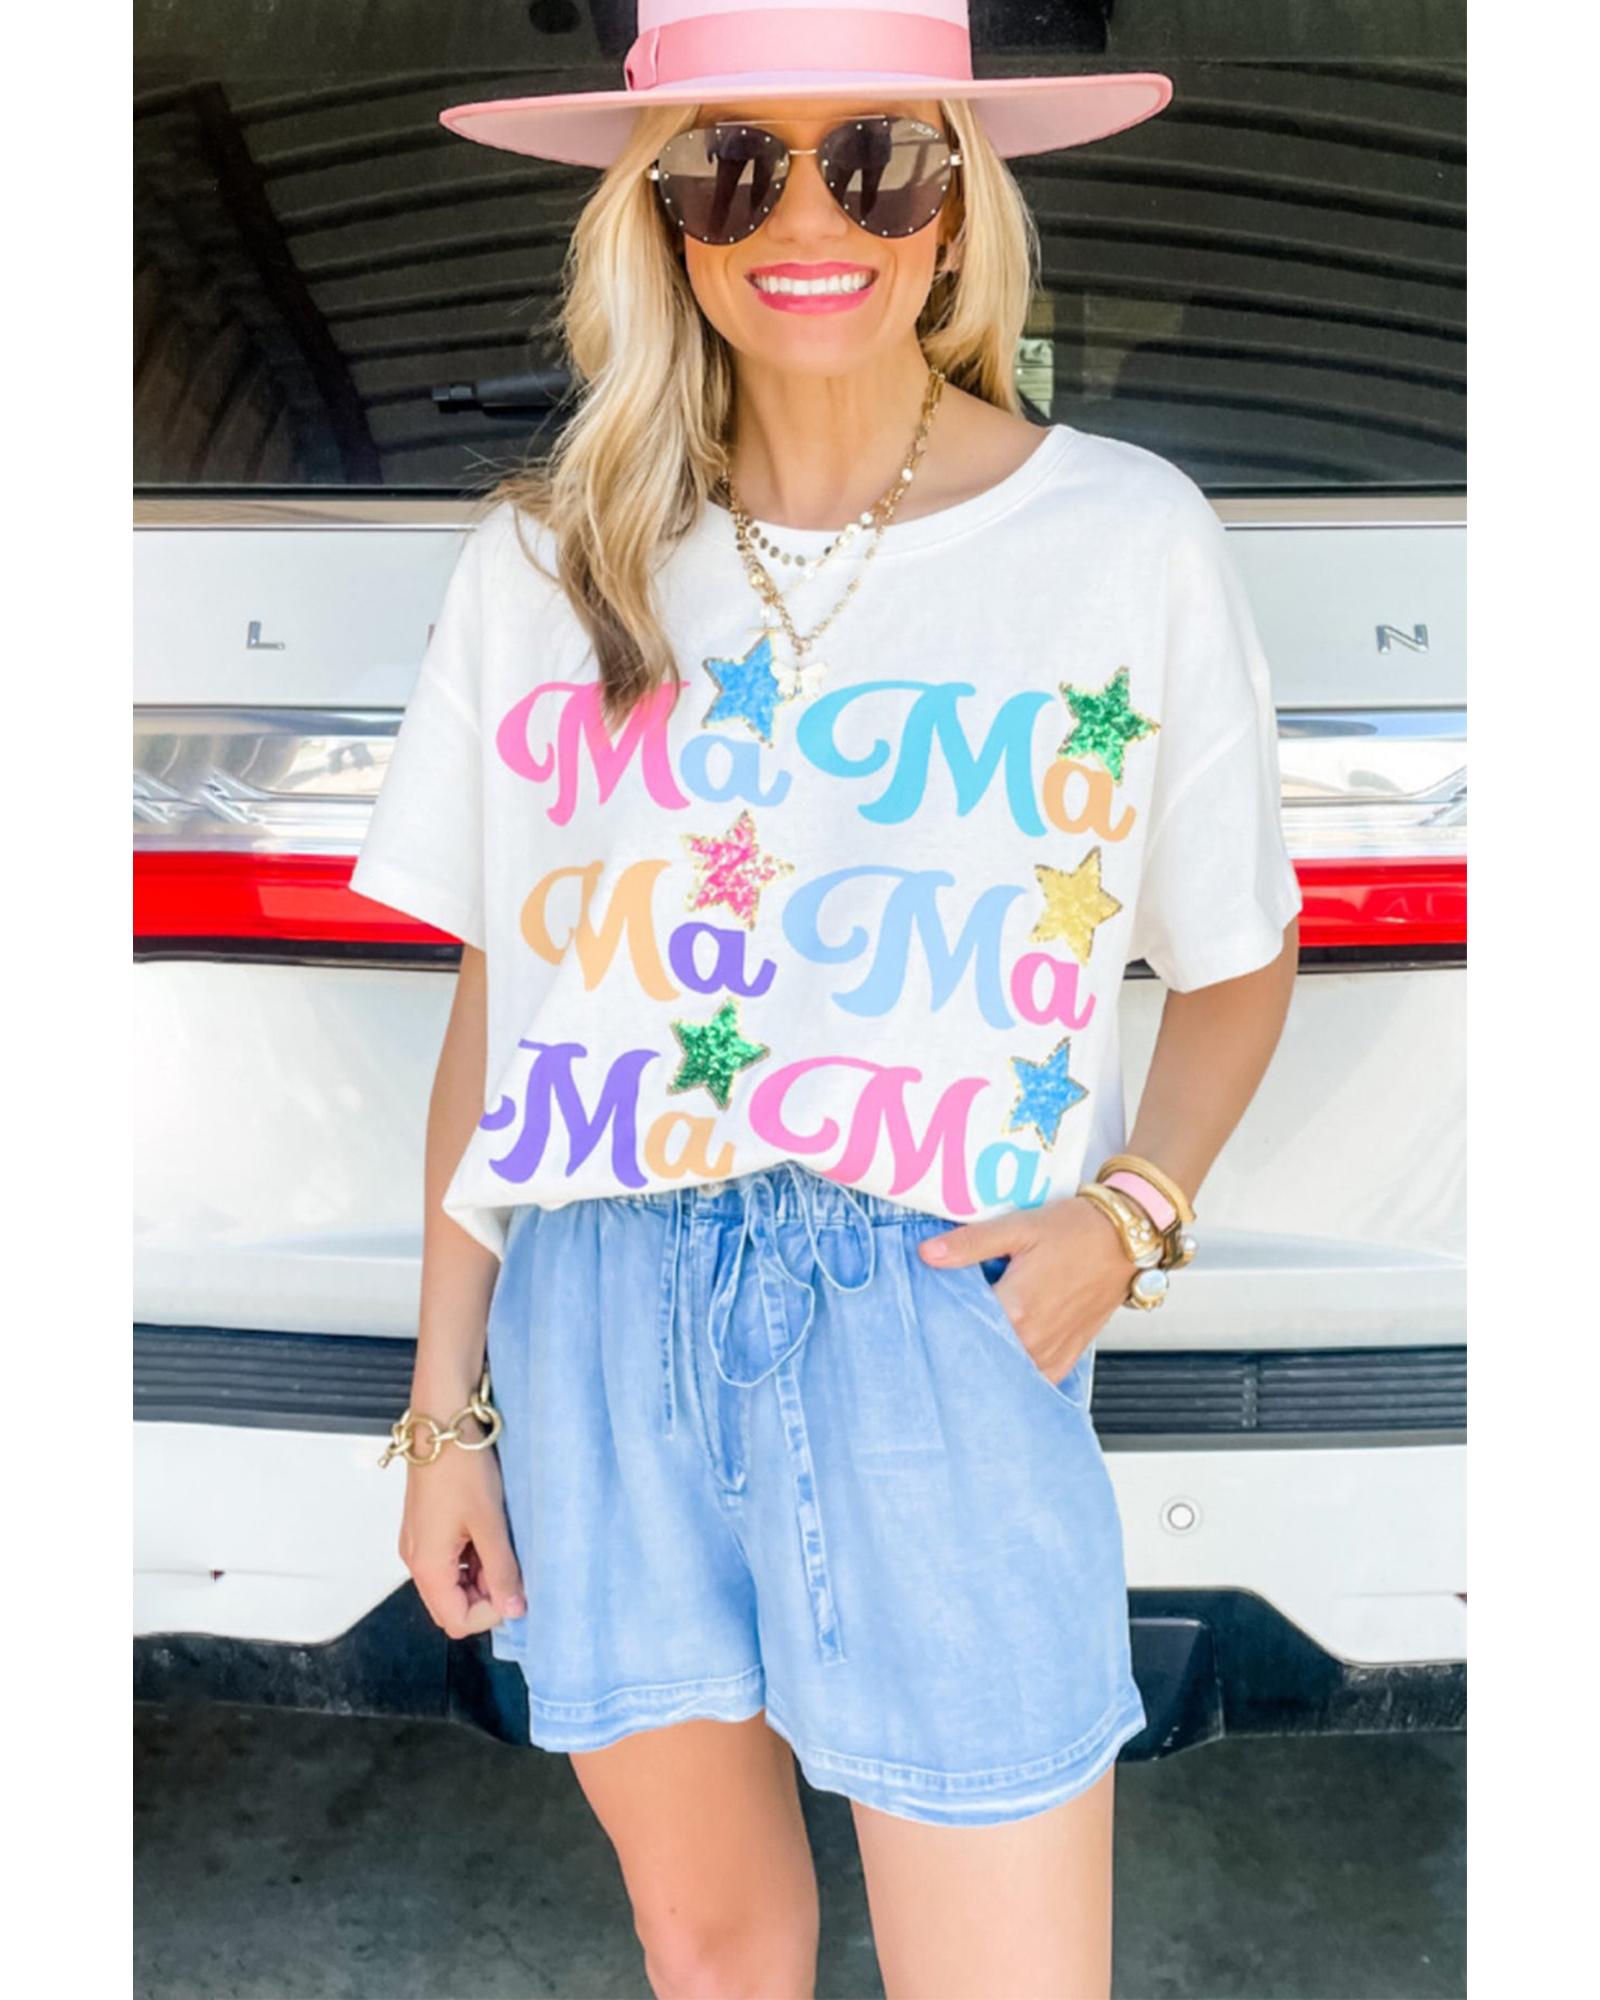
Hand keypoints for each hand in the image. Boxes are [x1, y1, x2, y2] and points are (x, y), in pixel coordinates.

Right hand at [398, 1436, 525, 1639]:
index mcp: (426, 1566)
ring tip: (503, 1543)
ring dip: (480, 1574)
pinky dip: (472, 1556)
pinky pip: (449, 1558)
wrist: (442, 1423)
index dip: (490, 1613)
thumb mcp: (490, 1523)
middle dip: (485, 1596)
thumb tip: (515, 1609)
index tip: (515, 1588)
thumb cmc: (461, 1467)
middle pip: (451, 1605)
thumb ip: (502, 1570)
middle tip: (511, 1567)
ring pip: (452, 1581)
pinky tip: (490, 1531)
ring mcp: (420, 1542)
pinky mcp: (426, 1526)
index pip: (457, 1620)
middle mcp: (416, 1560)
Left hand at [919, 1195, 1138, 1381]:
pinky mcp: (1065, 1359)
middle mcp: (1032, 1340)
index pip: (959, 1325)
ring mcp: (1050, 1354)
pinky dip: (1013, 1368)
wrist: (1124, 1240)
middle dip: (960, 1337)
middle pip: (979, 1350)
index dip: (940, 1315)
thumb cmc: (1076, 1230)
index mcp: (1016, 1309)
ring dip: (986, 1354)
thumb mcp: (1018, 1227)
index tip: (928, 1306)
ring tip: (975, 1331)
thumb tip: (927, 1254)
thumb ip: (970, 1244)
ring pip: (1003, 1368)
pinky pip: (1030, 1377)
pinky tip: (1003, 1349)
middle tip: (946, 1319)